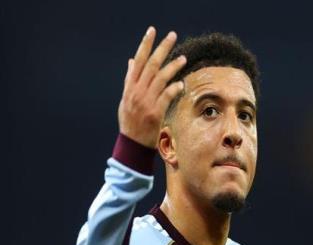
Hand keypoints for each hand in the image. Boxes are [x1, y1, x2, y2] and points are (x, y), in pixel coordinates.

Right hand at [118, 26, 186, 147]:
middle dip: (162, 48)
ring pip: (161, 78)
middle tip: (172, 36)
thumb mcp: (126, 98)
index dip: (145, 44)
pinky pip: (166, 96)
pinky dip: (174, 89)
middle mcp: (137, 91)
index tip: (152, 31)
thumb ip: (130, 79)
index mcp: (130, 87)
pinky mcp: (156, 112)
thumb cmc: (131, 121)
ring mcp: (146, 102)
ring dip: (173, 67)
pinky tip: (181, 84)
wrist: (132, 143)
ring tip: (183, 58)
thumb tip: (132, 61)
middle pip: (151, 65)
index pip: (138, 60)